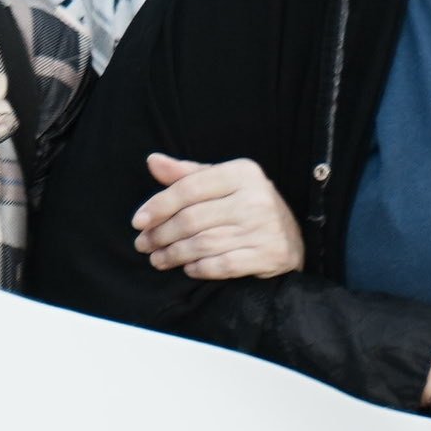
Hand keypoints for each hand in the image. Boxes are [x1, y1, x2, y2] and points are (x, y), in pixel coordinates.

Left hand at [132, 151, 303, 285]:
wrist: (293, 235)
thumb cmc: (246, 203)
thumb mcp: (221, 181)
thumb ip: (187, 174)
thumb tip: (153, 161)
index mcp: (241, 173)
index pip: (188, 189)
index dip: (158, 206)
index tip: (137, 222)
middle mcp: (256, 199)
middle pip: (193, 219)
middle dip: (161, 234)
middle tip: (143, 244)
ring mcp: (266, 229)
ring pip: (205, 243)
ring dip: (175, 254)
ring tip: (157, 259)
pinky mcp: (272, 255)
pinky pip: (226, 265)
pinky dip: (201, 268)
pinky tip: (188, 268)